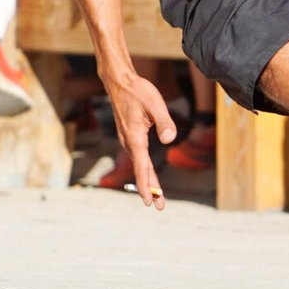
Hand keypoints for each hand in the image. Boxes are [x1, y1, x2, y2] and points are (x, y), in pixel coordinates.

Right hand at [103, 72, 177, 210]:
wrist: (119, 81)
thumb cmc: (137, 90)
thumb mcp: (155, 103)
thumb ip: (164, 122)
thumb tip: (169, 139)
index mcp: (134, 136)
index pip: (142, 165)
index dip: (146, 184)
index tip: (150, 201)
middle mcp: (129, 141)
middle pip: (141, 169)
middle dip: (149, 188)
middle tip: (158, 206)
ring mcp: (128, 138)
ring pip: (139, 164)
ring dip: (147, 180)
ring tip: (157, 195)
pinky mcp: (130, 135)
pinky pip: (138, 156)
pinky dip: (144, 169)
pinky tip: (149, 174)